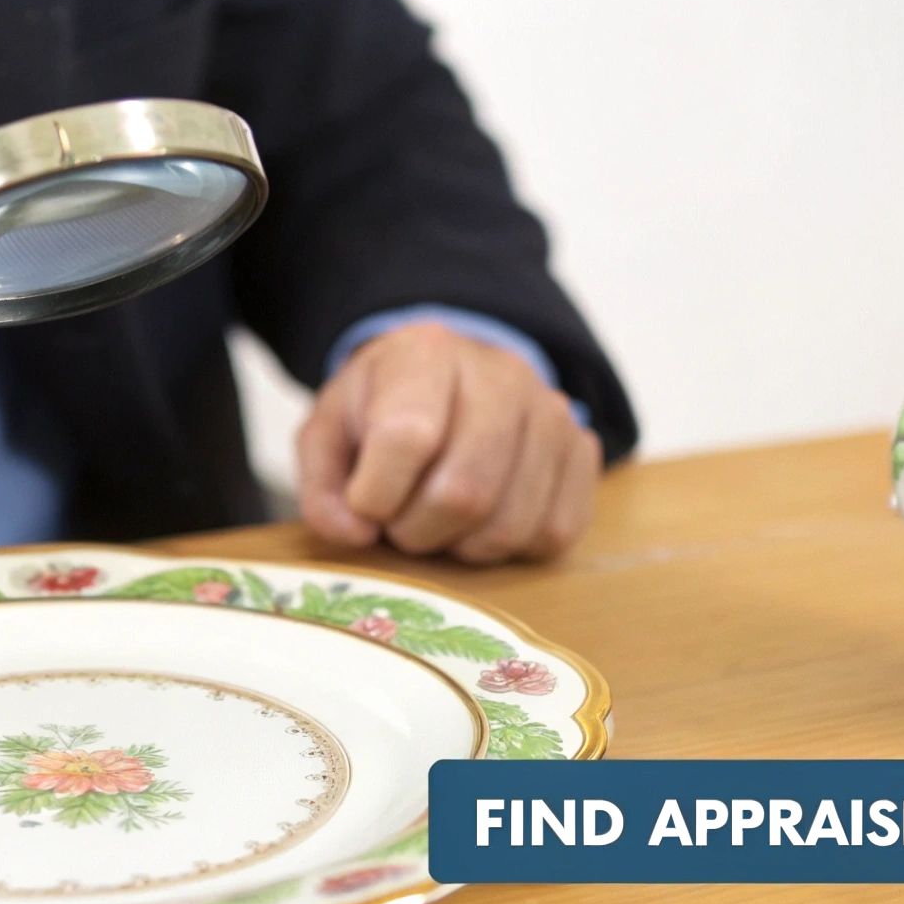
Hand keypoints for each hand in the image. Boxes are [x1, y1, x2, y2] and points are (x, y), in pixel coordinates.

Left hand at [297, 322, 599, 563]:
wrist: (450, 381)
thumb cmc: (381, 412)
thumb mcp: (328, 435)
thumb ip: (321, 487)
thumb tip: (355, 532)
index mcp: (425, 355)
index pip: (407, 437)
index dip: (376, 494)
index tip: (365, 502)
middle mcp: (500, 374)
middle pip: (464, 492)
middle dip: (417, 531)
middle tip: (400, 522)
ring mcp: (551, 412)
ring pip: (511, 523)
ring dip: (461, 546)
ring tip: (438, 519)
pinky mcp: (582, 452)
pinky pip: (554, 532)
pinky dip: (509, 548)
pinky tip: (481, 523)